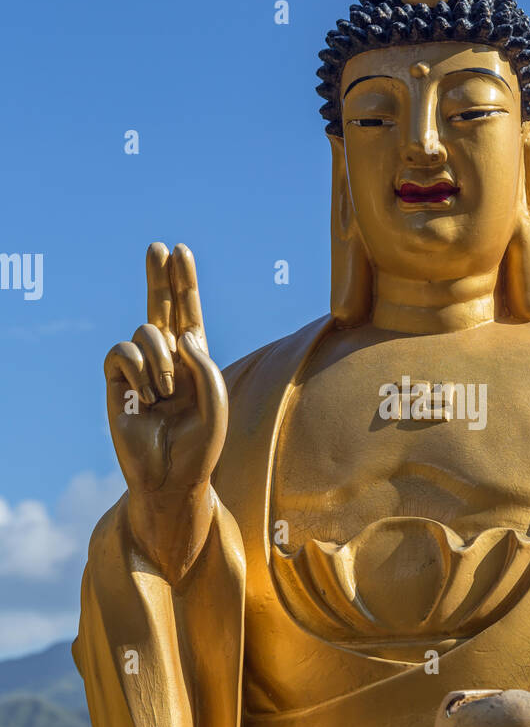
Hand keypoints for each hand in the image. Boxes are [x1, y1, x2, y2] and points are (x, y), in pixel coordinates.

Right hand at [104, 243, 227, 577]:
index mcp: (194, 361)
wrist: (172, 480)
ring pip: (146, 332)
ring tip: (166, 392)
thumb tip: (181, 336)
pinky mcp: (116, 382)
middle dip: (160, 276)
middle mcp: (167, 360)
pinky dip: (139, 368)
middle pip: (161, 308)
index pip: (188, 314)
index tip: (180, 251)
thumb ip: (205, 365)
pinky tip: (147, 394)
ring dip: (160, 358)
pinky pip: (122, 352)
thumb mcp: (216, 402)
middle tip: (158, 247)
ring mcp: (140, 370)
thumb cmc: (200, 445)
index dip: (184, 283)